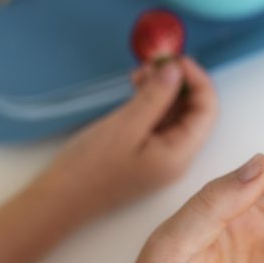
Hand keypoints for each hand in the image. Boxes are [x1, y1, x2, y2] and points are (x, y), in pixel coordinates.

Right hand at [34, 57, 217, 223]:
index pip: (207, 111)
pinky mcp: (144, 152)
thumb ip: (156, 97)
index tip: (177, 59)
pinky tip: (137, 84)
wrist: (56, 202)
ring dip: (164, 88)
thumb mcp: (125, 126)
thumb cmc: (88, 169)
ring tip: (142, 70)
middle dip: (180, 81)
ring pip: (175, 113)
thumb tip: (177, 70)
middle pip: (194, 110)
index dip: (198, 80)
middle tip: (158, 60)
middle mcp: (177, 157)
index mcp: (179, 155)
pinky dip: (151, 100)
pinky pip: (158, 120)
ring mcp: (161, 155)